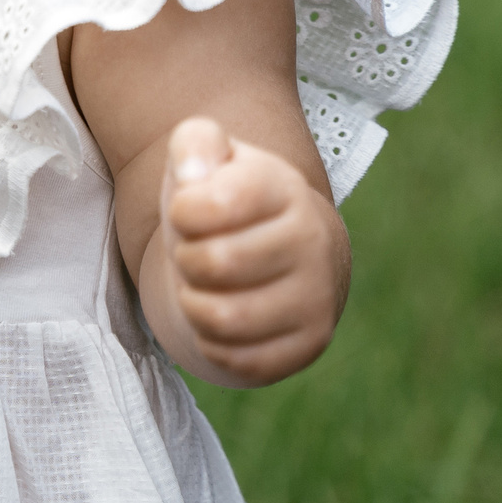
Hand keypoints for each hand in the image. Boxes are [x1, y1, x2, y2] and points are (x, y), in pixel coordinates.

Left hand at [157, 116, 347, 385]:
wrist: (281, 246)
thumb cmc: (227, 198)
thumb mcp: (208, 157)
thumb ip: (195, 143)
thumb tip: (193, 176)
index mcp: (284, 187)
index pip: (214, 203)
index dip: (183, 211)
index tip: (187, 211)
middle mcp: (313, 241)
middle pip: (214, 264)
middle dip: (186, 260)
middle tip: (195, 253)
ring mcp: (318, 296)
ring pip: (225, 318)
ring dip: (194, 305)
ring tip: (202, 287)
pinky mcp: (311, 344)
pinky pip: (242, 360)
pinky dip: (214, 343)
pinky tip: (221, 320)